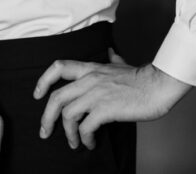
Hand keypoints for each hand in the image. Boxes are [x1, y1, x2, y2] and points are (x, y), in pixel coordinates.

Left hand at [34, 49, 191, 149]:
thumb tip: (110, 53)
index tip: (37, 95)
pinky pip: (85, 126)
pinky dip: (84, 137)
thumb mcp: (122, 65)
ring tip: (75, 142)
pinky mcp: (105, 109)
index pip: (58, 67)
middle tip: (45, 131)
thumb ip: (113, 60)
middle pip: (56, 97)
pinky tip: (90, 142)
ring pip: (67, 114)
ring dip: (67, 133)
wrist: (158, 85)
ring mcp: (96, 94)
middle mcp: (89, 80)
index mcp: (91, 69)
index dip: (43, 81)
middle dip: (46, 118)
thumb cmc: (143, 79)